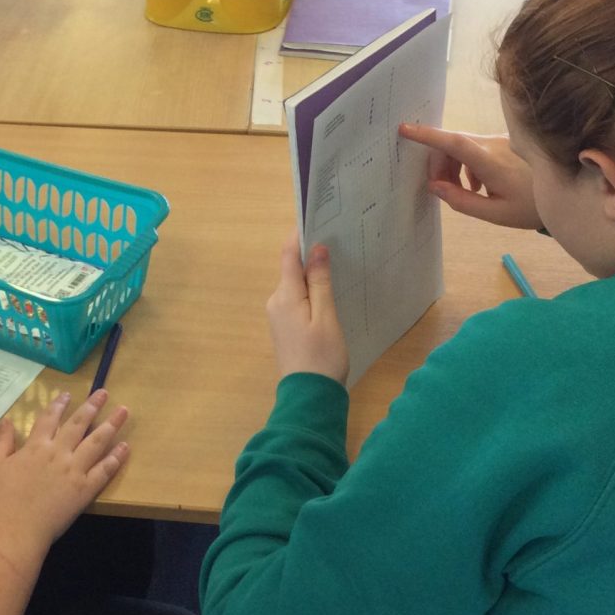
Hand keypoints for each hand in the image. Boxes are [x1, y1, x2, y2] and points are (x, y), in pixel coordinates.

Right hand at [0, 390, 129, 561]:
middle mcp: (58, 453)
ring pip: (97, 442)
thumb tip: (7, 420)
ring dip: (111, 424)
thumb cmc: (2, 500)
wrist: (16, 530)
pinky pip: (104, 470)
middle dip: (92, 406)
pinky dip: (116, 457)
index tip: (68, 394)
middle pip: (79, 424)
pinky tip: (125, 447)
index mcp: (36, 447)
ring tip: (123, 411)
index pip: (50, 419)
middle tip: (104, 392)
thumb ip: (4, 442)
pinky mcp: (86, 489)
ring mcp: (75, 470)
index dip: (59, 405)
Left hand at [267, 232, 348, 383]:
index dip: (300, 235)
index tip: (319, 217)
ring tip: (338, 261)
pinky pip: (297, 299)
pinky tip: (329, 291)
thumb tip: (316, 248)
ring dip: (312, 272)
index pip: (288, 255)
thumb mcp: (326, 317)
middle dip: (310, 252)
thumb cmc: (322, 356)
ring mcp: (279, 315)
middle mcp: (276, 301)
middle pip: (291, 268)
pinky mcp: (286, 327)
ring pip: (295, 284)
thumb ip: (320, 282)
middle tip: (338, 238)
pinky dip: (311, 290)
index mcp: (284, 296)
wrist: (309, 397)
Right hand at [397, 123, 539, 228]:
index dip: (429, 135)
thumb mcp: (496, 214)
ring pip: (462, 146)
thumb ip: (462, 201)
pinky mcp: (505, 142)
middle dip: (438, 164)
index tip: (405, 128)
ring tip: (464, 192)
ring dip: (452, 166)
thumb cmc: (531, 207)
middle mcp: (493, 145)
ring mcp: (500, 140)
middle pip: (452, 145)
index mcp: (491, 163)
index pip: (455, 143)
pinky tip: (478, 185)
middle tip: (440, 190)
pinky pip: (475, 148)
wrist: (569, 191)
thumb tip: (434, 186)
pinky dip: (466, 164)